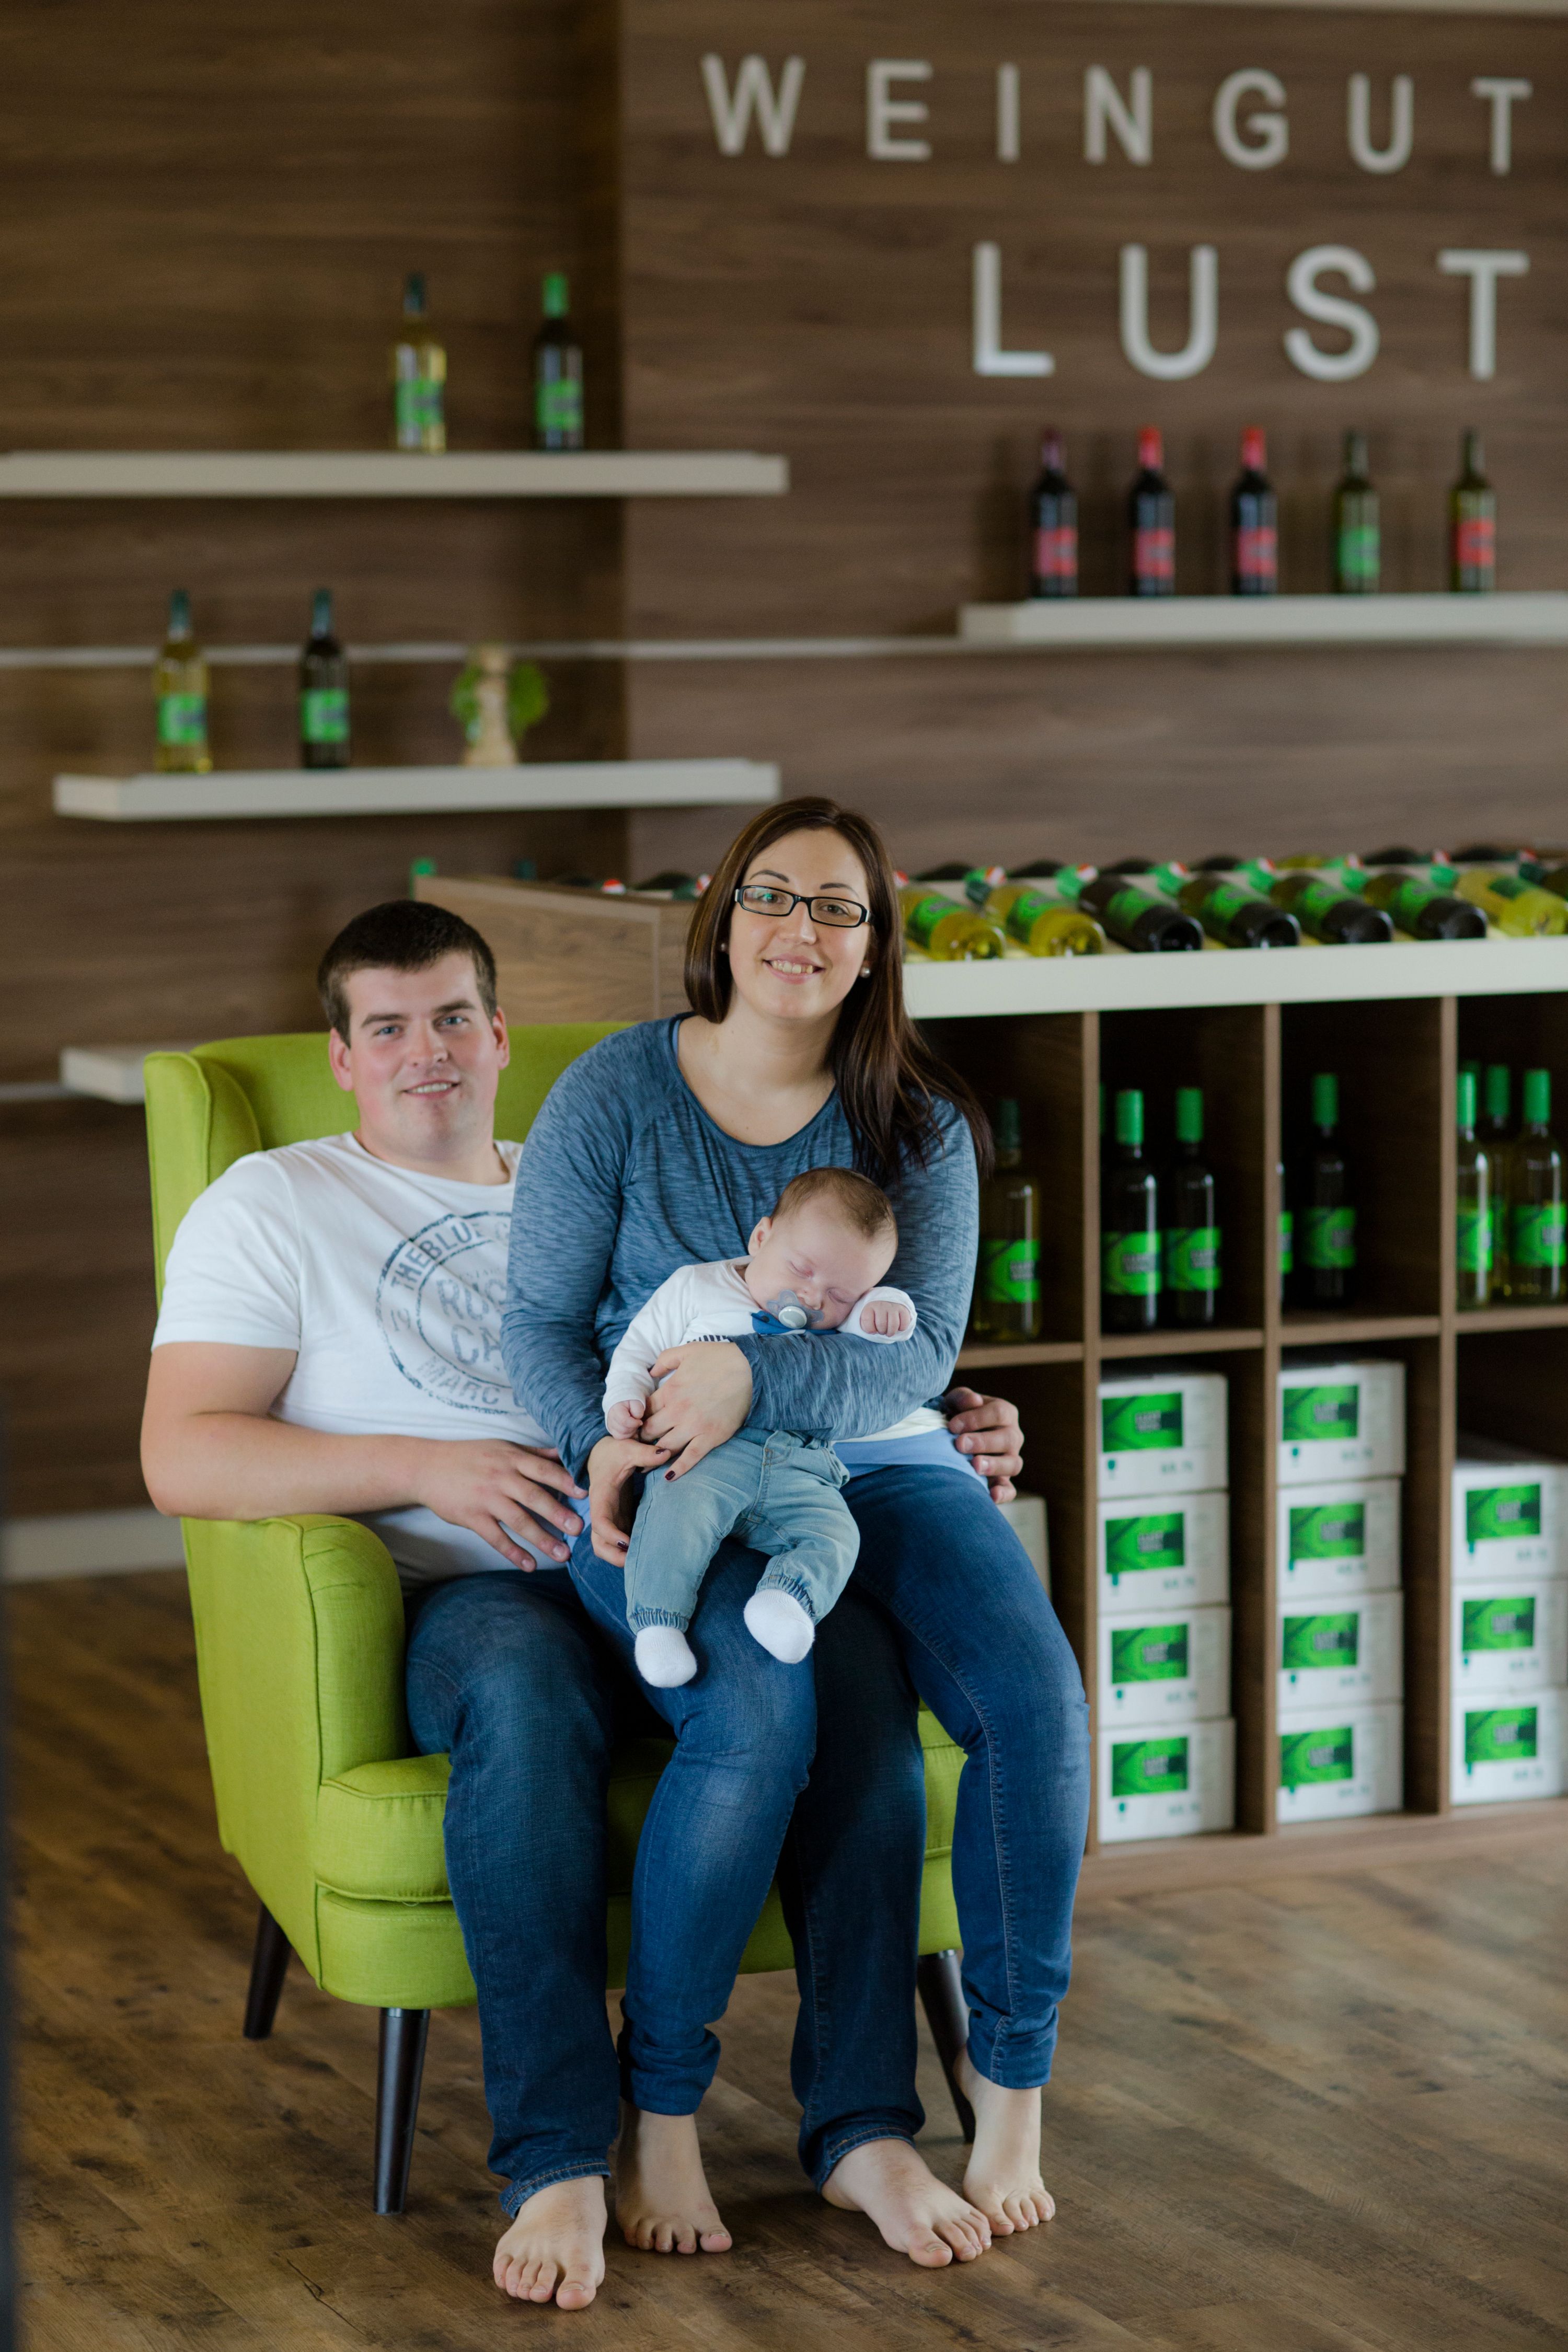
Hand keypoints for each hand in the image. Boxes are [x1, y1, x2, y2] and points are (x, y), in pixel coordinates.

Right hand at [411, 1440, 586, 1569]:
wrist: (427, 1466)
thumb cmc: (469, 1456)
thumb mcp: (502, 1447)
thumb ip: (534, 1453)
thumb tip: (565, 1454)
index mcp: (511, 1458)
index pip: (544, 1470)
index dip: (565, 1482)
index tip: (585, 1494)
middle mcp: (501, 1477)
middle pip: (534, 1496)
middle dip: (558, 1513)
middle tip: (580, 1529)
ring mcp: (486, 1498)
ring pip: (518, 1520)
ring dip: (542, 1539)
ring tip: (563, 1554)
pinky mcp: (472, 1517)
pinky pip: (496, 1537)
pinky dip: (513, 1552)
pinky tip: (530, 1565)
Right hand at [587, 1433, 669, 1563]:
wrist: (601, 1454)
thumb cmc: (612, 1452)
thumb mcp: (627, 1448)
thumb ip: (645, 1453)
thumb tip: (666, 1454)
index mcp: (601, 1497)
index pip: (600, 1522)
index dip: (611, 1535)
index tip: (627, 1542)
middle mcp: (602, 1512)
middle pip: (599, 1544)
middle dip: (614, 1556)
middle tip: (637, 1560)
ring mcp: (609, 1519)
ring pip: (606, 1547)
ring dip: (621, 1556)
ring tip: (646, 1557)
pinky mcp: (617, 1520)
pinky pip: (619, 1541)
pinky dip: (629, 1549)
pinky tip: (648, 1549)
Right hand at [606, 1397, 646, 1440]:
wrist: (623, 1401)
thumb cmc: (631, 1401)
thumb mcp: (637, 1401)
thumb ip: (638, 1410)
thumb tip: (637, 1419)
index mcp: (616, 1408)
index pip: (624, 1421)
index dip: (635, 1423)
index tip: (640, 1421)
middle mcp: (610, 1417)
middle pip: (623, 1430)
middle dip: (633, 1428)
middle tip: (637, 1422)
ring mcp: (609, 1424)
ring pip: (620, 1436)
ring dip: (630, 1433)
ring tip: (634, 1425)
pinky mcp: (611, 1430)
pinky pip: (619, 1437)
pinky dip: (627, 1435)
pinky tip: (631, 1429)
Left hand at [639, 1341, 752, 1477]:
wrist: (750, 1369)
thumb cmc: (719, 1358)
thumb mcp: (687, 1350)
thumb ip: (664, 1360)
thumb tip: (650, 1372)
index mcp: (670, 1390)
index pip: (644, 1411)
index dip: (637, 1418)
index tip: (637, 1424)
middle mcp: (678, 1411)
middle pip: (650, 1432)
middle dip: (642, 1439)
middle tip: (640, 1445)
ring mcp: (694, 1426)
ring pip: (665, 1448)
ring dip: (653, 1456)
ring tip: (647, 1463)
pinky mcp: (711, 1437)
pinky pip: (690, 1458)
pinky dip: (678, 1469)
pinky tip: (669, 1477)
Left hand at [860, 1299, 912, 1335]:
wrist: (886, 1300)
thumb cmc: (874, 1314)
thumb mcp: (866, 1317)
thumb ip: (865, 1325)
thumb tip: (873, 1332)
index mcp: (869, 1306)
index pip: (867, 1321)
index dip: (870, 1330)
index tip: (872, 1330)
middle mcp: (881, 1304)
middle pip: (881, 1325)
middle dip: (882, 1332)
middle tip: (882, 1330)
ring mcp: (893, 1306)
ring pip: (893, 1325)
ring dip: (891, 1332)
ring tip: (889, 1331)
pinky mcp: (903, 1308)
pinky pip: (904, 1324)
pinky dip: (901, 1329)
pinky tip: (898, 1326)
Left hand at [943, 1387, 1023, 1503]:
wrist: (953, 1438)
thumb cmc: (957, 1416)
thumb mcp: (956, 1403)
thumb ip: (963, 1398)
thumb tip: (974, 1400)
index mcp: (1005, 1413)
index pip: (998, 1413)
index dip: (976, 1418)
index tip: (952, 1426)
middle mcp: (1012, 1436)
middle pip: (1007, 1439)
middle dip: (983, 1442)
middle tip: (960, 1444)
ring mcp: (1010, 1459)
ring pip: (1012, 1464)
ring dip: (994, 1465)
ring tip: (975, 1466)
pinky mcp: (1003, 1481)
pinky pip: (1010, 1489)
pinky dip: (1003, 1494)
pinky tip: (991, 1495)